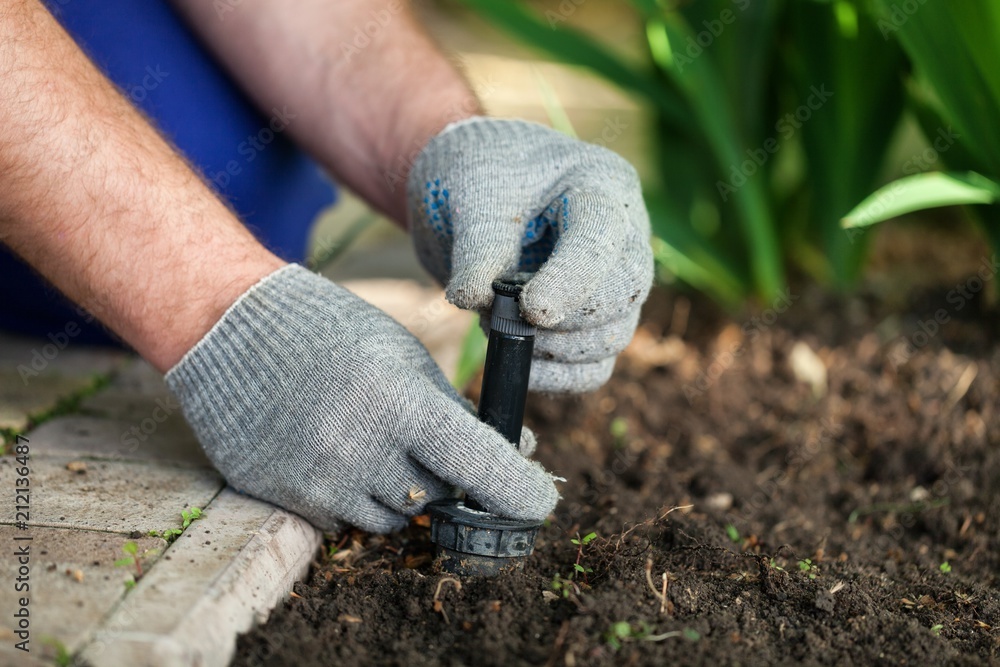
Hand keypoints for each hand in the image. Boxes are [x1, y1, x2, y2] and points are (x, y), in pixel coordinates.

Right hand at [165, 265, 557, 531]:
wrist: (231, 328)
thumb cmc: (331, 332)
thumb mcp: (402, 354)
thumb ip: (456, 407)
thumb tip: (518, 451)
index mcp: (398, 399)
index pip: (477, 462)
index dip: (517, 489)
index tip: (541, 504)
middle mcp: (360, 446)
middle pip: (438, 496)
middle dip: (447, 478)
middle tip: (429, 446)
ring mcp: (320, 477)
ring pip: (395, 519)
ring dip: (403, 493)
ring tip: (376, 442)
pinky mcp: (286, 496)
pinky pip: (347, 523)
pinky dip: (359, 500)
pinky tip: (341, 455)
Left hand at [407, 118, 653, 392]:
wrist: (472, 188)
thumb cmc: (479, 174)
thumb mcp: (472, 195)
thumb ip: (478, 247)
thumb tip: (474, 298)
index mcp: (601, 186)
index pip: (603, 240)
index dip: (571, 281)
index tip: (530, 311)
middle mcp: (624, 235)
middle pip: (623, 293)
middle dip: (564, 320)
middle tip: (499, 317)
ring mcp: (615, 282)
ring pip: (612, 336)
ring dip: (555, 350)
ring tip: (495, 325)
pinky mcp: (595, 322)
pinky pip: (594, 367)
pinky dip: (558, 377)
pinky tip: (518, 365)